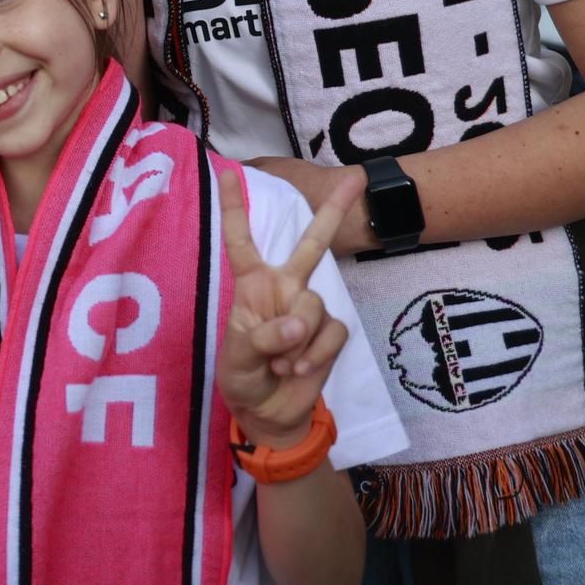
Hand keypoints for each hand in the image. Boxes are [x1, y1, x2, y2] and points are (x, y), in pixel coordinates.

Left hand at [216, 166, 361, 446]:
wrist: (269, 413)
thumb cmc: (243, 376)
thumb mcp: (238, 358)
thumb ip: (262, 338)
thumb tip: (298, 325)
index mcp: (251, 285)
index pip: (242, 241)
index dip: (235, 208)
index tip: (228, 172)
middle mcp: (283, 288)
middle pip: (310, 245)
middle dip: (334, 212)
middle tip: (356, 177)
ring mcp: (309, 309)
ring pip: (315, 305)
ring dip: (298, 340)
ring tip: (280, 363)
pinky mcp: (330, 333)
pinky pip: (333, 332)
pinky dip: (316, 353)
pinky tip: (300, 368)